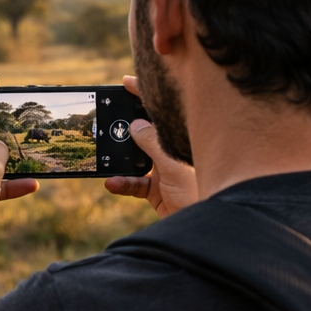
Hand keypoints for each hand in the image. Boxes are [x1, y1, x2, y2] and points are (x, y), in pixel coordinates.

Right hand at [104, 74, 198, 216]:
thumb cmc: (198, 193)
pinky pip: (134, 182)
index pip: (164, 111)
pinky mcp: (157, 190)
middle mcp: (175, 151)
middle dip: (127, 126)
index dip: (145, 94)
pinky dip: (122, 182)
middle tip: (107, 118)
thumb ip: (152, 143)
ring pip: (137, 157)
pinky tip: (112, 183)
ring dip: (120, 159)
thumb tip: (135, 124)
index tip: (125, 82)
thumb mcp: (173, 165)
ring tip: (105, 154)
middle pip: (147, 132)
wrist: (205, 229)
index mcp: (185, 138)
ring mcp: (165, 170)